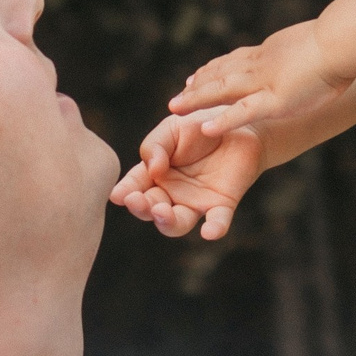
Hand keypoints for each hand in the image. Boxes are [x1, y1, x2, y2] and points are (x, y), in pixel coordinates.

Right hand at [111, 110, 267, 239]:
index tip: (119, 196)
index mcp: (154, 174)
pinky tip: (209, 232)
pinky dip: (214, 228)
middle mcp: (171, 193)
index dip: (126, 192)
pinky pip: (218, 221)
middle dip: (142, 208)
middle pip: (151, 209)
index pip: (135, 186)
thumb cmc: (199, 126)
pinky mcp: (222, 204)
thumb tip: (152, 169)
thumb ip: (155, 146)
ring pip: (177, 223)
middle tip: (138, 201)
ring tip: (163, 212)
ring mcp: (195, 202)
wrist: (236, 123)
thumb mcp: (171, 129)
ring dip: (167, 222)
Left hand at [168, 20, 351, 134]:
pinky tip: (204, 128)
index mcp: (273, 50)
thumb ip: (312, 49)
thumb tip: (322, 49)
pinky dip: (222, 120)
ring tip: (173, 108)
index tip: (199, 73)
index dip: (216, 66)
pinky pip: (242, 112)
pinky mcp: (275, 100)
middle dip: (198, 83)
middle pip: (221, 71)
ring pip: (222, 89)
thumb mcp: (323, 41)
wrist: (346, 39)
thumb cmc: (346, 40)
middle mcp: (262, 63)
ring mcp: (266, 81)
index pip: (237, 58)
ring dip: (196, 98)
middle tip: (179, 95)